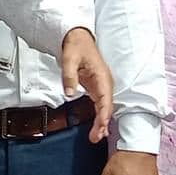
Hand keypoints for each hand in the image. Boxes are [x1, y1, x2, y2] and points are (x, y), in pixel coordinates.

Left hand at [59, 28, 114, 142]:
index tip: (101, 125)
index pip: (105, 98)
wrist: (77, 37)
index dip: (104, 113)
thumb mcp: (69, 58)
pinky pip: (100, 104)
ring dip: (101, 122)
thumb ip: (69, 75)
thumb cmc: (76, 45)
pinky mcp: (96, 87)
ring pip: (104, 107)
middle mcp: (105, 83)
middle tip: (95, 137)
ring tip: (96, 137)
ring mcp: (101, 86)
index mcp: (102, 76)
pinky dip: (99, 116)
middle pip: (107, 106)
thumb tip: (69, 93)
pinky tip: (98, 128)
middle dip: (103, 123)